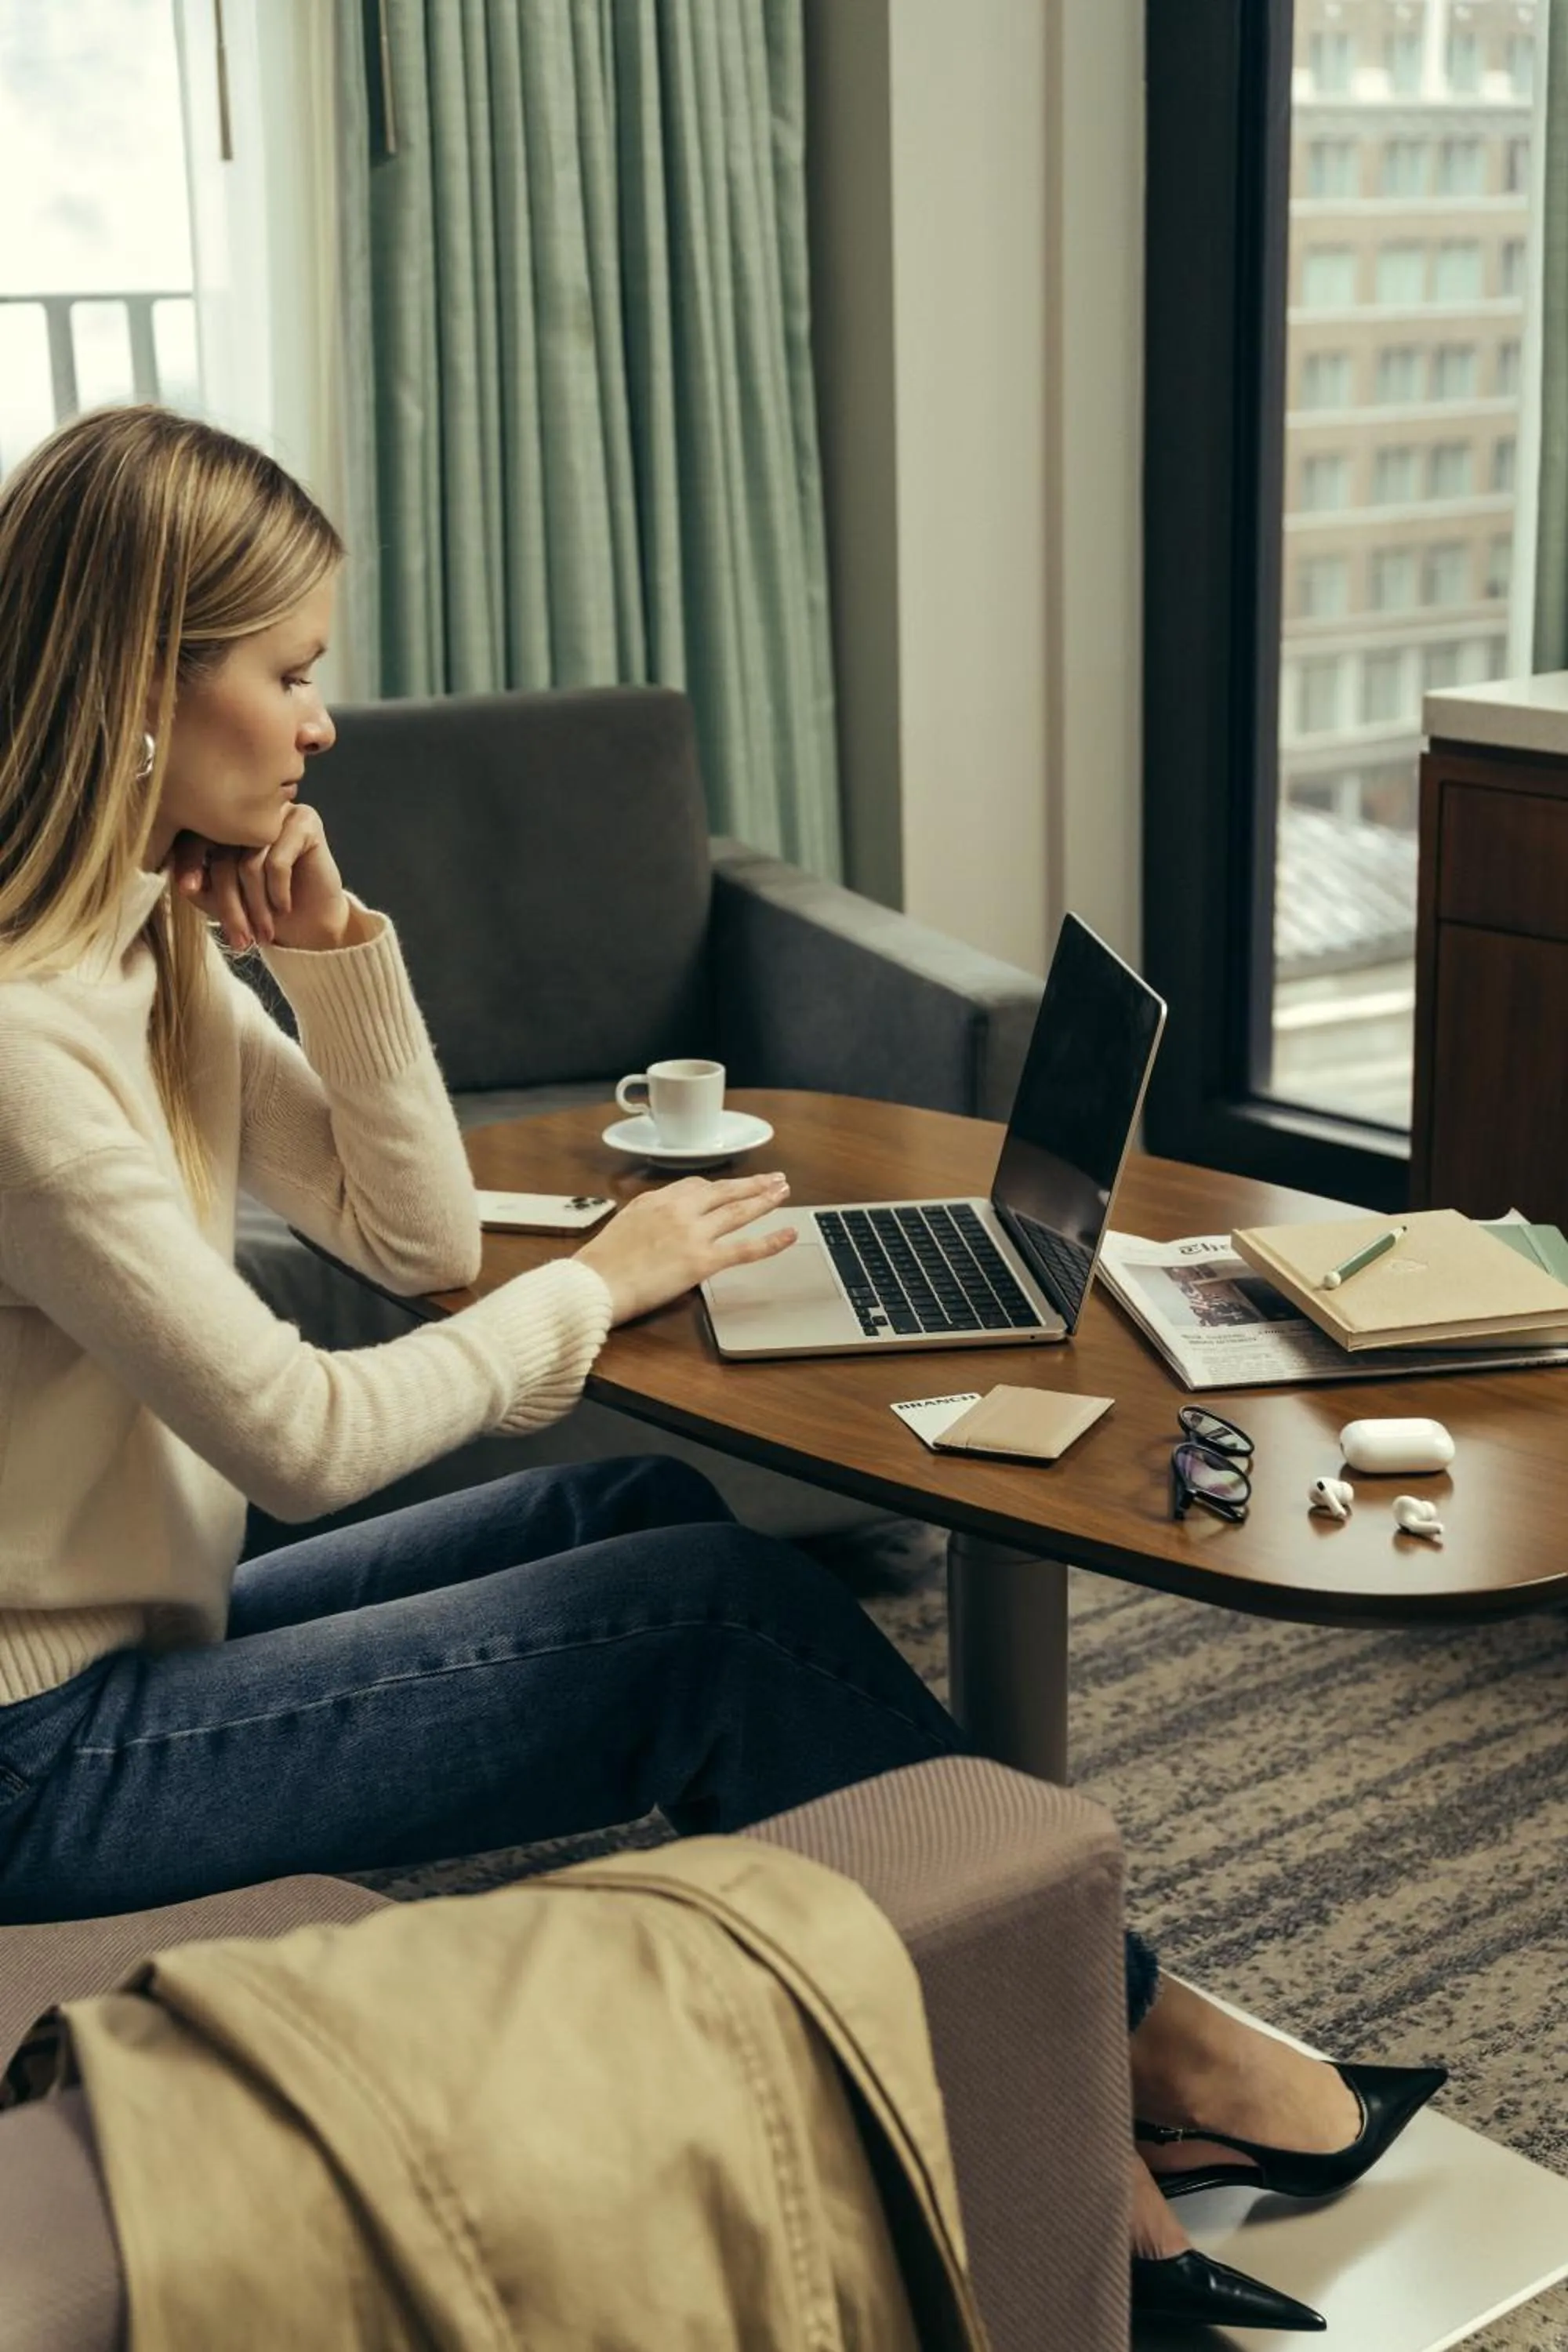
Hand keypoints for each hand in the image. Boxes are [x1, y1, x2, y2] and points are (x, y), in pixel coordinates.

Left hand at [167, 803, 352, 950]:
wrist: (312, 923)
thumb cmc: (264, 909)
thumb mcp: (222, 900)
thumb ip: (200, 886)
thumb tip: (182, 883)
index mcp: (223, 822)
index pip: (195, 836)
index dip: (188, 863)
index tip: (188, 888)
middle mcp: (249, 813)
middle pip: (223, 854)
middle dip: (229, 903)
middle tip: (239, 938)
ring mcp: (277, 813)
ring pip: (250, 863)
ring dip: (256, 906)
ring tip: (264, 932)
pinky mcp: (305, 821)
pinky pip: (277, 862)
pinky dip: (278, 892)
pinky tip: (284, 907)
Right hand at [575, 1171, 796, 1324]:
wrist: (594, 1283)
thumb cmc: (599, 1265)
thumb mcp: (622, 1227)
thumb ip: (646, 1221)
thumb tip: (659, 1227)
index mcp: (655, 1200)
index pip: (695, 1187)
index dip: (719, 1187)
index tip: (731, 1186)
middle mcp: (678, 1209)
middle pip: (723, 1191)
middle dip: (751, 1183)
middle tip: (773, 1178)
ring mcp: (693, 1233)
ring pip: (738, 1210)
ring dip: (765, 1199)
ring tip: (783, 1191)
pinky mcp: (702, 1260)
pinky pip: (745, 1248)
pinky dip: (771, 1241)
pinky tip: (789, 1234)